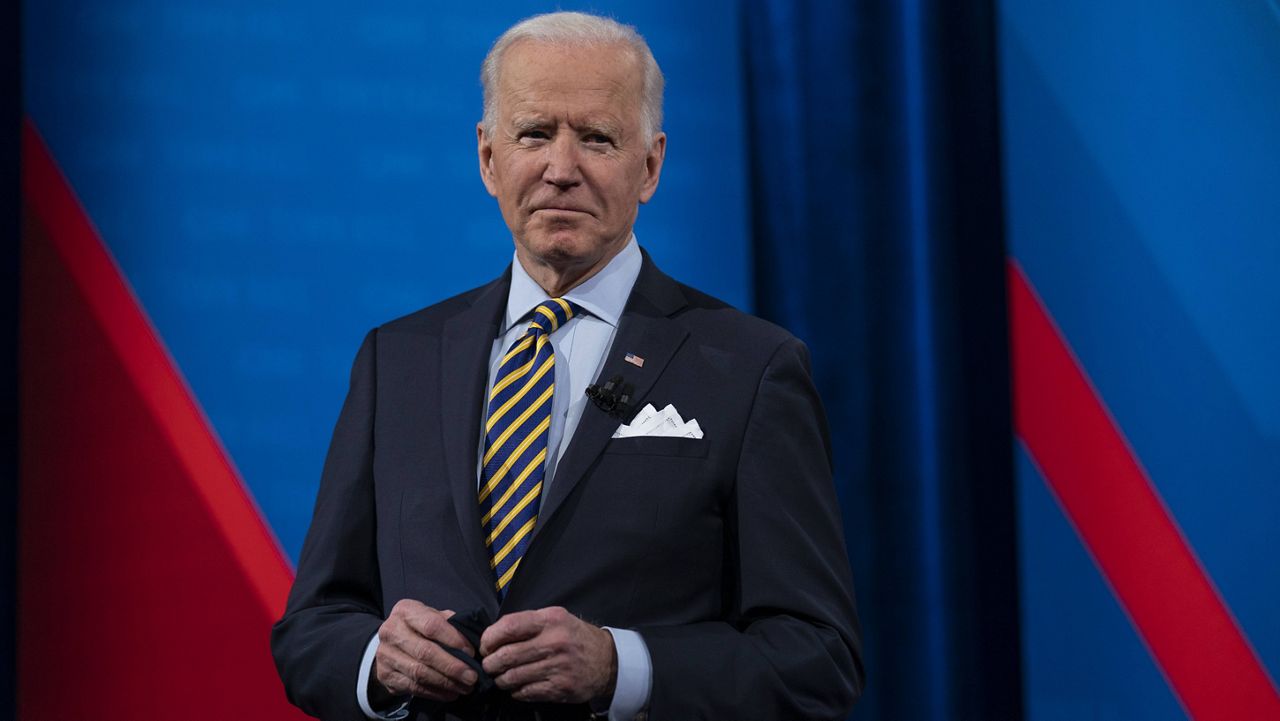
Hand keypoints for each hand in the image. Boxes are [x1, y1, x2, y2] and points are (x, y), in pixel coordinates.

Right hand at [373, 599, 477, 702]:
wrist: (390, 643)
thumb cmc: (419, 627)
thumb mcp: (432, 616)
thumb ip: (450, 623)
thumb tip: (474, 639)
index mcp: (405, 611)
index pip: (432, 625)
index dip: (454, 640)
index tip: (471, 652)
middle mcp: (391, 631)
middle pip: (425, 652)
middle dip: (452, 667)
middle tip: (472, 676)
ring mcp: (385, 654)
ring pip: (419, 673)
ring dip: (446, 683)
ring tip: (465, 687)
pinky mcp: (385, 675)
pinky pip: (413, 687)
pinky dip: (435, 692)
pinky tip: (450, 693)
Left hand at [479, 606, 616, 703]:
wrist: (607, 661)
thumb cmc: (575, 637)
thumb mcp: (556, 618)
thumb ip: (528, 623)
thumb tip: (494, 635)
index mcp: (550, 620)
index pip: (508, 627)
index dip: (489, 638)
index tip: (486, 645)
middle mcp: (554, 642)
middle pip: (506, 655)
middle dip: (490, 663)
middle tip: (489, 665)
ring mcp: (557, 667)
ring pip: (512, 677)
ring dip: (500, 679)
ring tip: (501, 677)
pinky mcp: (559, 688)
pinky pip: (525, 692)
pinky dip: (515, 691)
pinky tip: (517, 686)